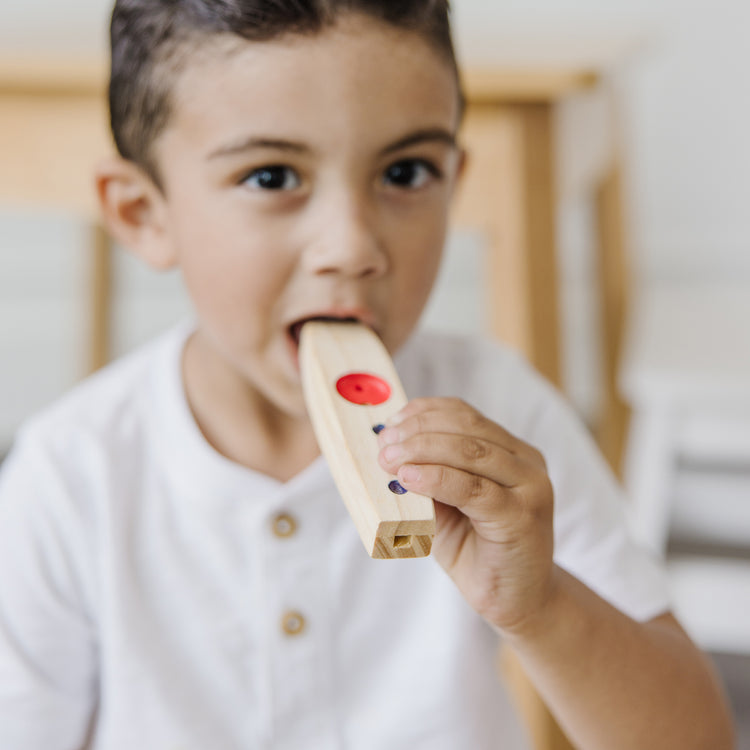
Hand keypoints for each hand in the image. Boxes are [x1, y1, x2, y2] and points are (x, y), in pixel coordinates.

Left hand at [377, 397, 556, 633]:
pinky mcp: (522, 516)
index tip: (391, 421)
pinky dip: (437, 478)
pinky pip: (473, 488)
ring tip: (389, 459)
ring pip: (471, 451)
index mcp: (511, 451)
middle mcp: (526, 462)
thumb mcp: (446, 506)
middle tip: (384, 444)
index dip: (425, 412)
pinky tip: (410, 478)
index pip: (466, 415)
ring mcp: (530, 487)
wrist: (518, 601)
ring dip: (422, 449)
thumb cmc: (477, 550)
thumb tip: (389, 450)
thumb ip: (429, 476)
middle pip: (467, 428)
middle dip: (418, 430)